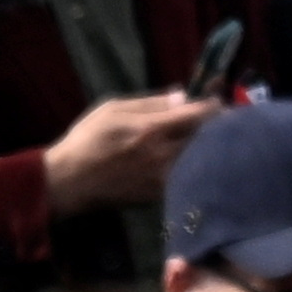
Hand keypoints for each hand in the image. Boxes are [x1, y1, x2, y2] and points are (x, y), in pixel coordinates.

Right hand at [40, 87, 216, 215]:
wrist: (68, 182)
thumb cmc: (87, 140)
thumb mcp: (111, 109)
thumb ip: (150, 102)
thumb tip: (182, 95)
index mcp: (151, 129)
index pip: (197, 115)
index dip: (214, 106)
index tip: (218, 100)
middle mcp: (162, 155)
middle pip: (206, 138)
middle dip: (218, 126)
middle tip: (222, 119)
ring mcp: (163, 178)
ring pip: (200, 159)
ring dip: (209, 147)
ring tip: (212, 137)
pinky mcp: (161, 195)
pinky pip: (188, 176)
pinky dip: (195, 166)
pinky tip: (194, 159)